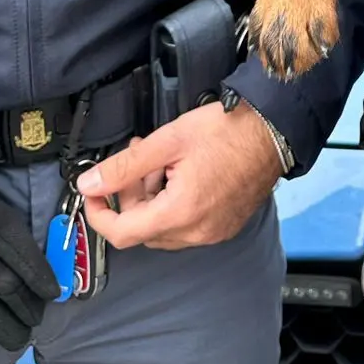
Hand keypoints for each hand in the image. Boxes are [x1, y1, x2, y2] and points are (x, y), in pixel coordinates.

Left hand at [77, 100, 280, 250]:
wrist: (275, 130)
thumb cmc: (227, 130)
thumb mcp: (168, 140)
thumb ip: (124, 166)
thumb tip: (88, 183)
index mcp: (180, 213)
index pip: (122, 233)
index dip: (99, 215)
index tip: (93, 194)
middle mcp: (197, 232)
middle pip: (143, 229)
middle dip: (130, 196)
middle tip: (136, 159)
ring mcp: (213, 232)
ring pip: (163, 227)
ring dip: (152, 199)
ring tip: (161, 162)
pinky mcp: (225, 226)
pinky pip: (186, 225)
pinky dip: (173, 204)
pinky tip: (180, 174)